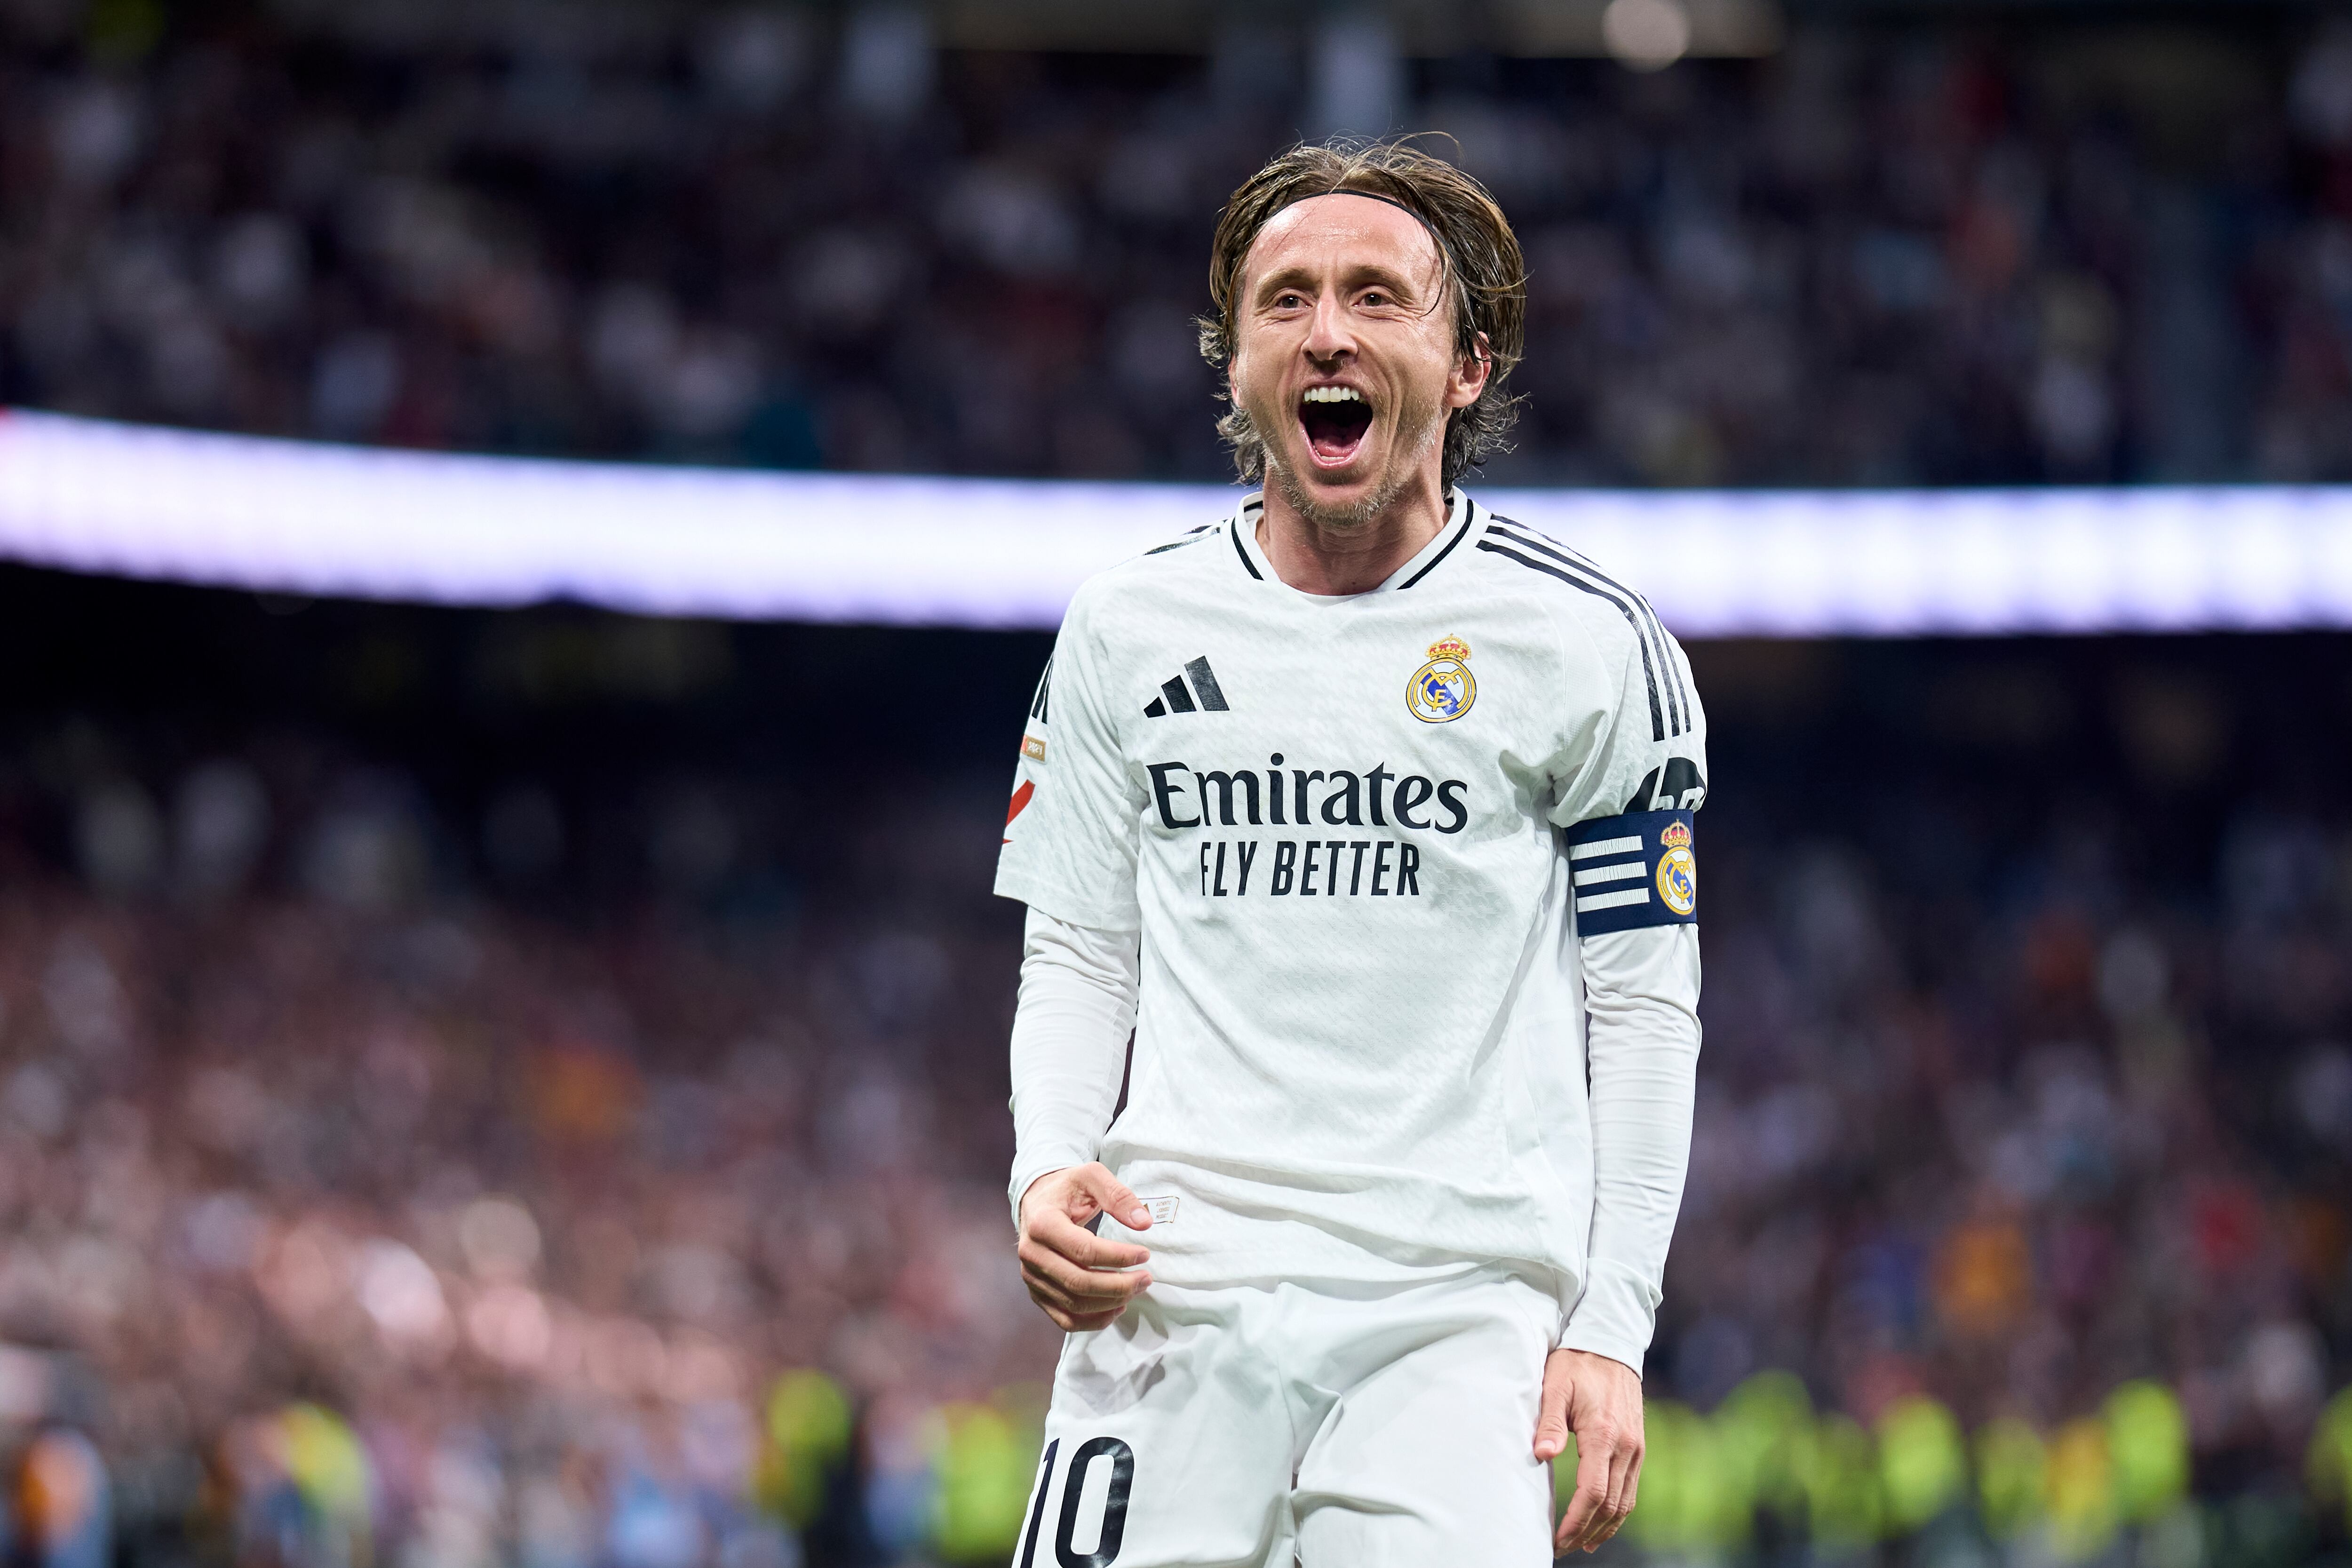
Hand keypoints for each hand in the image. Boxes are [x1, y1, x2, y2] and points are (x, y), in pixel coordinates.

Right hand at [1015, 1164, 1153, 1331]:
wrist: (1036, 1201)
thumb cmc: (1066, 1188)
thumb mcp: (1091, 1176)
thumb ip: (1118, 1196)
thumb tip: (1144, 1223)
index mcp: (1042, 1223)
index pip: (1084, 1250)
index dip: (1118, 1256)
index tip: (1145, 1254)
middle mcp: (1032, 1253)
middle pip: (1078, 1282)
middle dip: (1118, 1285)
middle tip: (1146, 1279)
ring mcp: (1031, 1277)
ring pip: (1073, 1305)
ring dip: (1110, 1303)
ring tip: (1136, 1289)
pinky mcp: (1036, 1292)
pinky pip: (1064, 1319)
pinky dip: (1092, 1321)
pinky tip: (1116, 1308)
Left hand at [1534, 1348, 1644, 1554]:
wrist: (1610, 1345)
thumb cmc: (1577, 1364)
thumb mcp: (1555, 1386)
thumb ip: (1549, 1421)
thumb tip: (1543, 1454)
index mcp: (1603, 1434)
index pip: (1593, 1492)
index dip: (1576, 1521)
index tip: (1558, 1538)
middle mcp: (1626, 1447)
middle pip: (1610, 1505)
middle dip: (1586, 1531)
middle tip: (1562, 1547)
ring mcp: (1636, 1448)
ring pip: (1625, 1502)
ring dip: (1604, 1528)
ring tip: (1581, 1544)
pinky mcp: (1638, 1447)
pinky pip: (1631, 1489)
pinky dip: (1618, 1511)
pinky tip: (1603, 1523)